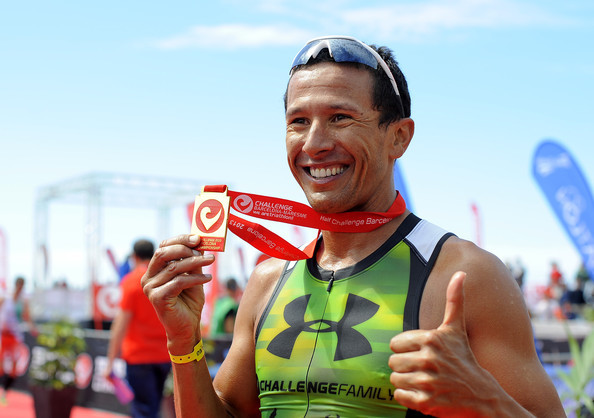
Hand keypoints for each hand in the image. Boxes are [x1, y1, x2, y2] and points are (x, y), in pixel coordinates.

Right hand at [141, 234, 214, 348]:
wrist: (187, 327)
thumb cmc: (189, 302)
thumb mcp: (193, 276)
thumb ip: (193, 261)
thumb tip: (200, 243)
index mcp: (154, 270)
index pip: (163, 247)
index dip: (180, 240)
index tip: (197, 238)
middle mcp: (147, 278)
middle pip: (163, 254)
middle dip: (185, 248)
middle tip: (204, 250)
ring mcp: (150, 288)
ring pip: (174, 268)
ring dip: (196, 262)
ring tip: (212, 260)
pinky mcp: (157, 298)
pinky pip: (179, 282)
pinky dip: (196, 278)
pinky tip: (208, 279)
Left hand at [389, 271, 500, 416]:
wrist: (482, 395)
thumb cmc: (464, 358)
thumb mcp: (457, 328)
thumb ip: (454, 300)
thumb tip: (460, 273)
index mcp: (431, 339)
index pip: (395, 343)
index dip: (405, 349)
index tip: (421, 352)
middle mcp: (429, 359)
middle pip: (392, 362)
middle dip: (404, 366)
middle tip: (423, 368)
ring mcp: (427, 381)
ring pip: (394, 379)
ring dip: (406, 381)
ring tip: (424, 380)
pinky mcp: (425, 402)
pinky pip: (399, 396)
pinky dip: (407, 397)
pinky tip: (423, 393)